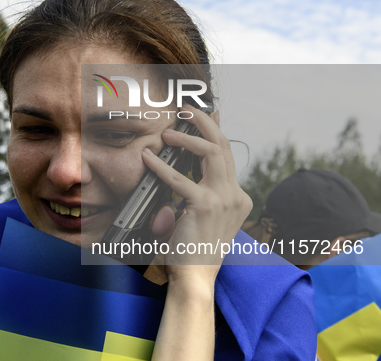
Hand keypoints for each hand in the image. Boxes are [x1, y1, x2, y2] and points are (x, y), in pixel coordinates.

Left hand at [142, 105, 251, 281]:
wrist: (195, 276)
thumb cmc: (192, 247)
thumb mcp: (200, 215)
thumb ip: (196, 191)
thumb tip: (177, 166)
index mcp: (237, 196)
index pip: (226, 155)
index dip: (214, 132)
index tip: (205, 115)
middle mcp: (235, 194)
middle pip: (223, 146)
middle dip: (205, 122)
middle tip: (186, 110)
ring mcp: (224, 199)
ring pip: (211, 152)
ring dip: (188, 137)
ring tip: (168, 132)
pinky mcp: (205, 206)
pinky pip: (180, 178)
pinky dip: (161, 166)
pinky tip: (148, 159)